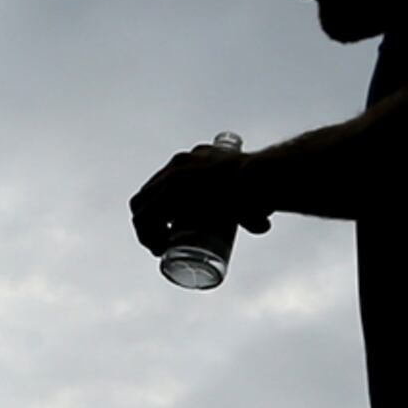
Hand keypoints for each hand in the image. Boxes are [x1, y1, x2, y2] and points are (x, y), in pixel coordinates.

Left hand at [128, 141, 271, 255]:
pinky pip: (145, 218)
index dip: (162, 206)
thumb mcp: (251, 191)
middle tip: (165, 241)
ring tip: (160, 249)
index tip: (171, 227)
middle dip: (150, 219)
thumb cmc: (266, 187)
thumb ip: (251, 204)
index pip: (166, 180)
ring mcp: (172, 177)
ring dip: (146, 230)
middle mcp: (178, 163)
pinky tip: (159, 249)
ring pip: (141, 206)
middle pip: (149, 193)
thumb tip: (260, 224)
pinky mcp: (171, 193)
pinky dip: (147, 236)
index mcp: (194, 157)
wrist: (262, 178)